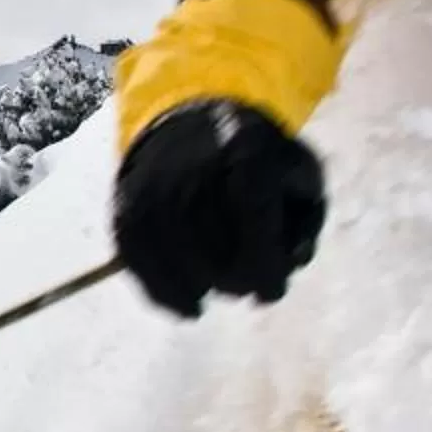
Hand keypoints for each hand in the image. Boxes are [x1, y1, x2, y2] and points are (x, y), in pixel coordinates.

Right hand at [111, 101, 325, 318]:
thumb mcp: (297, 172)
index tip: (271, 292)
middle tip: (246, 287)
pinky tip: (189, 305)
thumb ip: (305, 219)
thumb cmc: (256, 162)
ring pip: (172, 252)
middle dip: (233, 277)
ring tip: (219, 290)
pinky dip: (164, 291)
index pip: (251, 208)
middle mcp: (192, 159)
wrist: (190, 125)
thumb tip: (289, 262)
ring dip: (199, 286)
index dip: (263, 260)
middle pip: (209, 237)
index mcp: (245, 145)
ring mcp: (153, 183)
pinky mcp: (126, 205)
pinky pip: (139, 258)